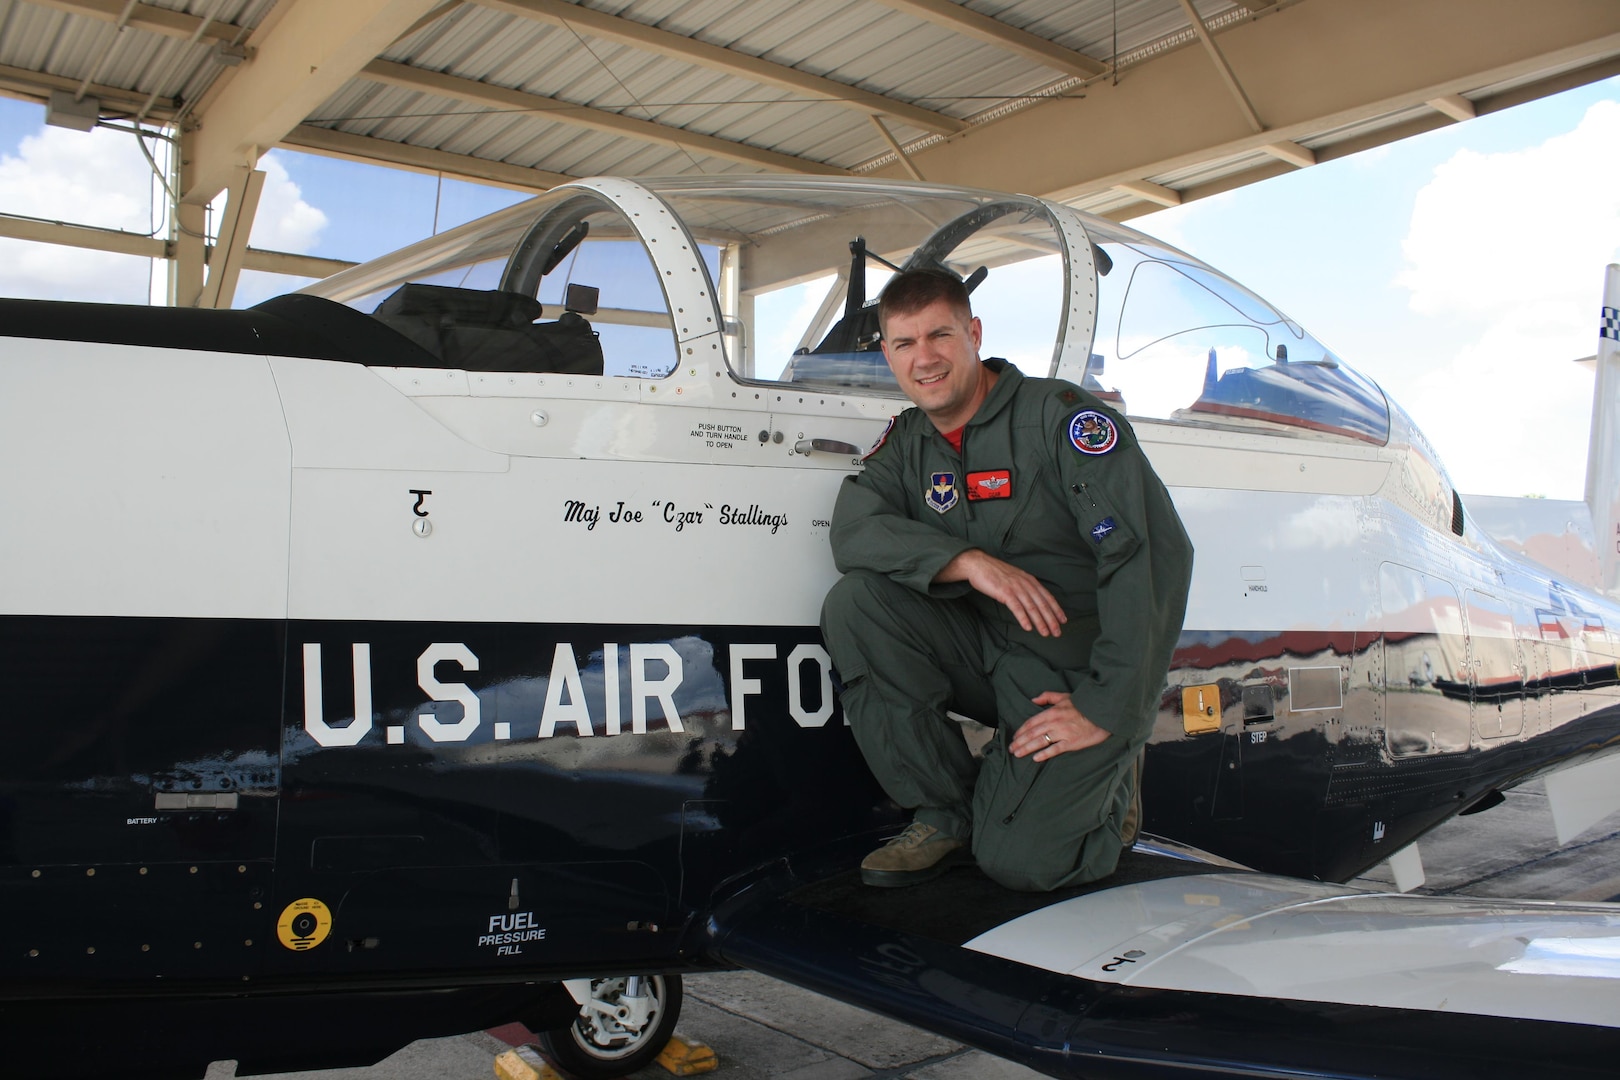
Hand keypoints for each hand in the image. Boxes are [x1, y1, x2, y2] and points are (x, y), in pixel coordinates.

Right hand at [938, 549, 1066, 636]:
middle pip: (1042, 604)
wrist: (979, 564)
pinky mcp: (1004, 592)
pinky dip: (1023, 618)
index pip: (1047, 596)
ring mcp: (1015, 587)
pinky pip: (1016, 607)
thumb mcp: (1015, 578)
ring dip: (1040, 622)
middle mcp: (1025, 583)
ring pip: (1031, 607)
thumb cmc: (995, 573)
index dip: (1056, 609)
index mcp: (1030, 580)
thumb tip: (1032, 600)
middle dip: (1051, 619)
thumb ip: (1025, 587)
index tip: (1063, 620)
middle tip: (1057, 632)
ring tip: (1045, 633)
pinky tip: (1028, 627)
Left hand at [1010, 692, 1108, 760]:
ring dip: (1027, 749)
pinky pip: (1055, 750)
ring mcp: (1062, 734)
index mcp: (1051, 712)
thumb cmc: (1084, 705)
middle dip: (1020, 742)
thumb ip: (1048, 696)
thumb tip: (1033, 699)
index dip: (1021, 731)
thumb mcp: (1064, 696)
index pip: (1031, 723)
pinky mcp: (1071, 743)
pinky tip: (1036, 759)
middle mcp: (1054, 723)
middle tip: (1011, 749)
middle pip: (1032, 734)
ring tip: (1017, 754)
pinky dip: (1044, 754)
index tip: (1014, 737)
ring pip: (1040, 742)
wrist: (1102, 713)